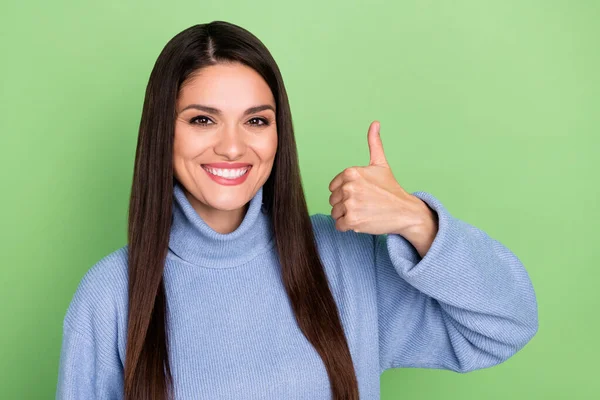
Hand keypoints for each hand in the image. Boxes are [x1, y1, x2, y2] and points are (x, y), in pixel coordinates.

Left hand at [328, 121, 436, 253]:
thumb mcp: (381, 164)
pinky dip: (349, 227)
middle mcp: (348, 186)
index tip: (362, 193)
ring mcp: (350, 204)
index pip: (333, 187)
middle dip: (346, 205)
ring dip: (347, 216)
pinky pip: (339, 225)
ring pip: (335, 214)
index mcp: (351, 172)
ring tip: (365, 212)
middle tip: (365, 204)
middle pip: (333, 201)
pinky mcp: (352, 220)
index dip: (346, 193)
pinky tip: (363, 221)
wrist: (406, 212)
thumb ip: (374, 144)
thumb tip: (375, 123)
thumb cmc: (391, 189)